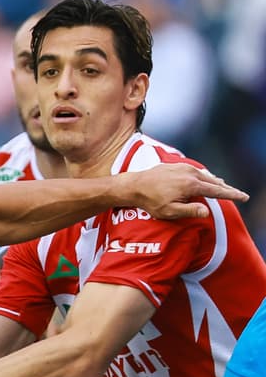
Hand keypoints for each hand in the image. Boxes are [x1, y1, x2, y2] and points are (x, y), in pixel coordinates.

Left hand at [125, 164, 246, 219]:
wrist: (133, 185)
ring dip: (216, 182)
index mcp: (191, 185)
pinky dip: (204, 176)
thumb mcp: (169, 211)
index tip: (244, 197)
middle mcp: (190, 173)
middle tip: (237, 195)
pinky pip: (196, 171)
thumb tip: (207, 211)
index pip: (217, 191)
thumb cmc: (150, 201)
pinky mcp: (177, 165)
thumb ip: (189, 211)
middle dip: (227, 189)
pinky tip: (205, 179)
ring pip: (206, 175)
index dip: (232, 194)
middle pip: (214, 182)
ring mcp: (183, 167)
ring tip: (224, 188)